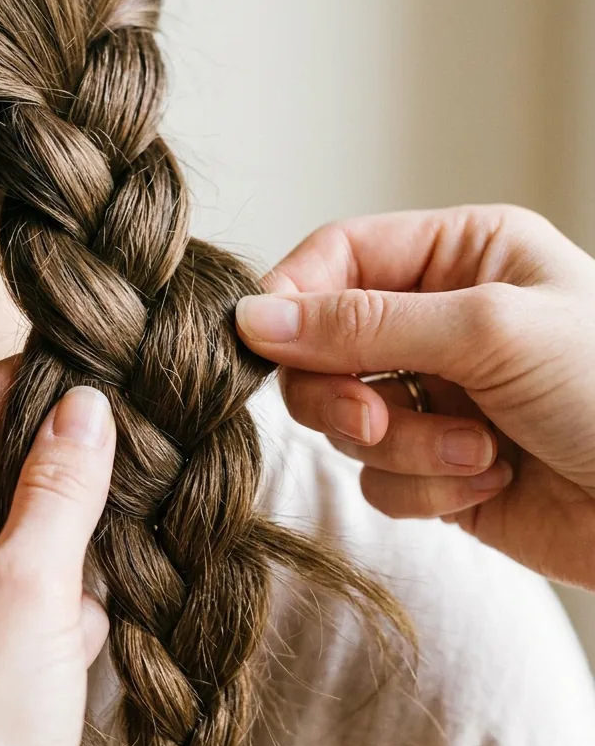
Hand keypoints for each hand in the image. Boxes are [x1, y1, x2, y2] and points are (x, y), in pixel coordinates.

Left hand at [0, 362, 113, 745]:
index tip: (90, 367)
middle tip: (127, 447)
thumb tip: (89, 405)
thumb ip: (62, 485)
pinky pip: (15, 588)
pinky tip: (86, 628)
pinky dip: (58, 596)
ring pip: (4, 532)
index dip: (18, 386)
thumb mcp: (30, 588)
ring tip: (111, 548)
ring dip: (62, 540)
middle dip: (49, 470)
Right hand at [235, 205, 594, 588]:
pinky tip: (491, 479)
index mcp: (461, 255)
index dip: (293, 300)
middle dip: (344, 392)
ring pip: (348, 422)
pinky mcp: (439, 470)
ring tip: (478, 451)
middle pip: (323, 347)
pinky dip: (426, 490)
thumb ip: (364, 323)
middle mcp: (441, 321)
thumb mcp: (488, 330)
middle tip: (374, 420)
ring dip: (405, 447)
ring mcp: (437, 398)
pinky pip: (380, 481)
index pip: (338, 258)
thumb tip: (254, 318)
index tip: (262, 346)